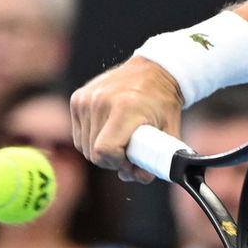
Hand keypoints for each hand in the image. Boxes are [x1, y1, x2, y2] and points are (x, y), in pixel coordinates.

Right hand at [69, 56, 184, 182]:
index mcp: (125, 108)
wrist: (154, 70)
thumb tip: (137, 177)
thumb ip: (158, 160)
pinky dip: (92, 139)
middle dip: (112, 160)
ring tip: (121, 140)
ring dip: (101, 151)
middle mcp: (101, 101)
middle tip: (130, 152)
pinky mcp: (78, 99)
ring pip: (83, 146)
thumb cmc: (163, 104)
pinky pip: (79, 134)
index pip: (105, 150)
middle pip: (93, 153)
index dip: (117, 163)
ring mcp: (86, 99)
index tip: (131, 160)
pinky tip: (109, 131)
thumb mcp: (170, 132)